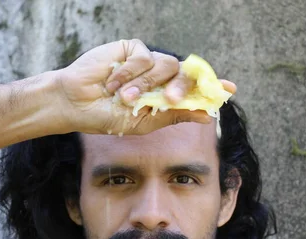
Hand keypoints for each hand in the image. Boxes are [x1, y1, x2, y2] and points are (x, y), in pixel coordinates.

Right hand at [55, 39, 235, 135]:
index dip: (211, 87)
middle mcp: (159, 77)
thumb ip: (173, 116)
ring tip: (124, 99)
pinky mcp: (132, 49)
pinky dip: (129, 74)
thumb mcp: (143, 123)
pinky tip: (112, 83)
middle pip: (186, 74)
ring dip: (144, 85)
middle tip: (169, 98)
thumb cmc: (106, 117)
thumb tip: (206, 115)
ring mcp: (147, 61)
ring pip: (166, 65)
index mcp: (164, 96)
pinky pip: (145, 57)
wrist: (76, 104)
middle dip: (181, 87)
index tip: (229, 90)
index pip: (194, 89)